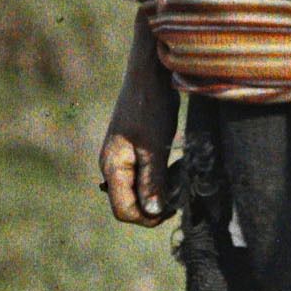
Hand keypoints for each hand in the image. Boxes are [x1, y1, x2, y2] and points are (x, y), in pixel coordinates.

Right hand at [99, 12, 179, 226]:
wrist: (150, 74)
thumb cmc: (150, 105)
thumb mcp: (153, 145)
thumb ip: (152, 180)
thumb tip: (151, 212)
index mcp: (112, 166)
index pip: (124, 211)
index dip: (147, 217)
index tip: (172, 207)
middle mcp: (113, 166)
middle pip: (131, 205)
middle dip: (155, 206)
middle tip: (179, 192)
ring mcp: (123, 159)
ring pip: (140, 192)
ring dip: (160, 192)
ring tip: (179, 179)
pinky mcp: (135, 152)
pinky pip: (146, 178)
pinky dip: (161, 179)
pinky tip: (175, 168)